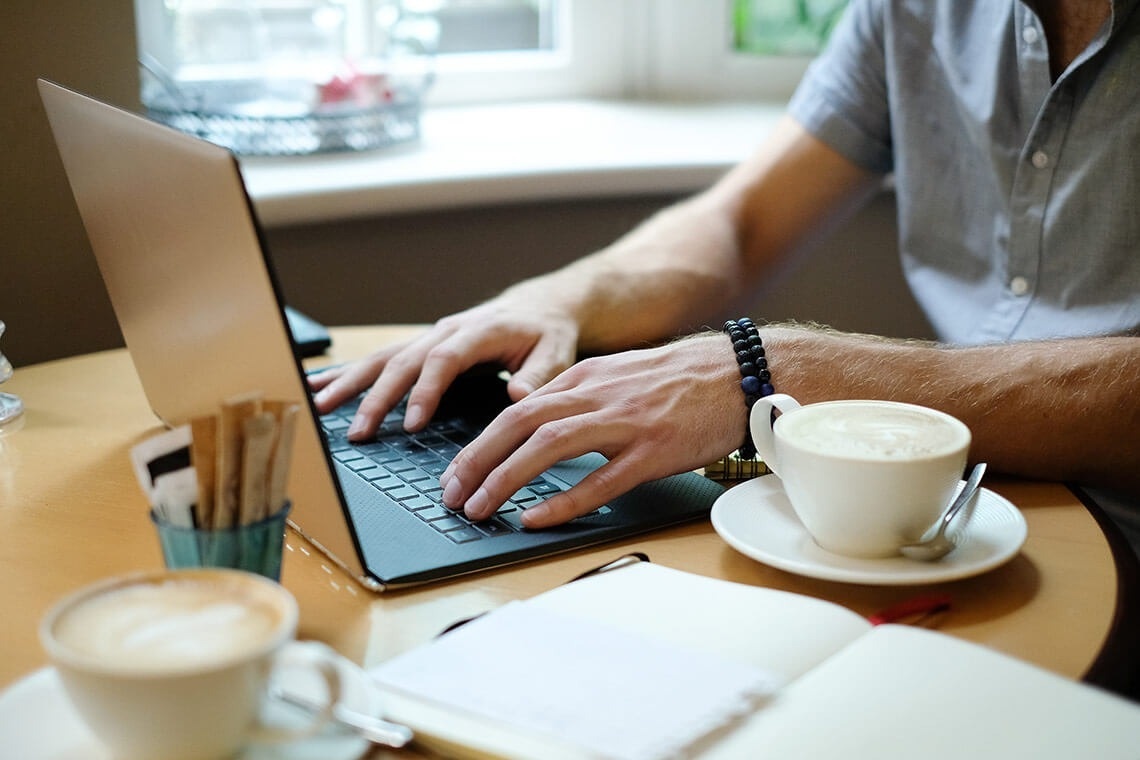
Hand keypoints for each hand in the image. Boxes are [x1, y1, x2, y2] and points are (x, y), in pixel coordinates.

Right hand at [308, 301, 579, 440]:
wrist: (540, 306)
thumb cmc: (548, 333)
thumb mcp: (556, 352)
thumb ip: (539, 375)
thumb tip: (517, 397)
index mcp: (478, 331)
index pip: (443, 360)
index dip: (425, 390)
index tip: (411, 422)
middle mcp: (446, 330)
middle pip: (403, 361)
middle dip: (377, 397)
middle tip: (359, 432)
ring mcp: (429, 336)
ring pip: (383, 358)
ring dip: (351, 383)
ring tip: (319, 407)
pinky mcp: (421, 346)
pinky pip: (381, 359)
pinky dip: (349, 372)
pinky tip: (319, 385)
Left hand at [439, 332, 744, 527]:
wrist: (737, 373)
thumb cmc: (678, 381)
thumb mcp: (616, 378)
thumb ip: (576, 400)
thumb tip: (535, 432)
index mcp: (582, 379)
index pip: (513, 411)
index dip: (477, 445)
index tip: (455, 475)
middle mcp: (595, 396)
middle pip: (517, 425)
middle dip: (476, 462)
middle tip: (451, 496)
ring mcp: (624, 423)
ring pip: (547, 447)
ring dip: (505, 480)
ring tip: (479, 509)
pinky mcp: (652, 451)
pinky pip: (600, 480)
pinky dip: (563, 500)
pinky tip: (536, 518)